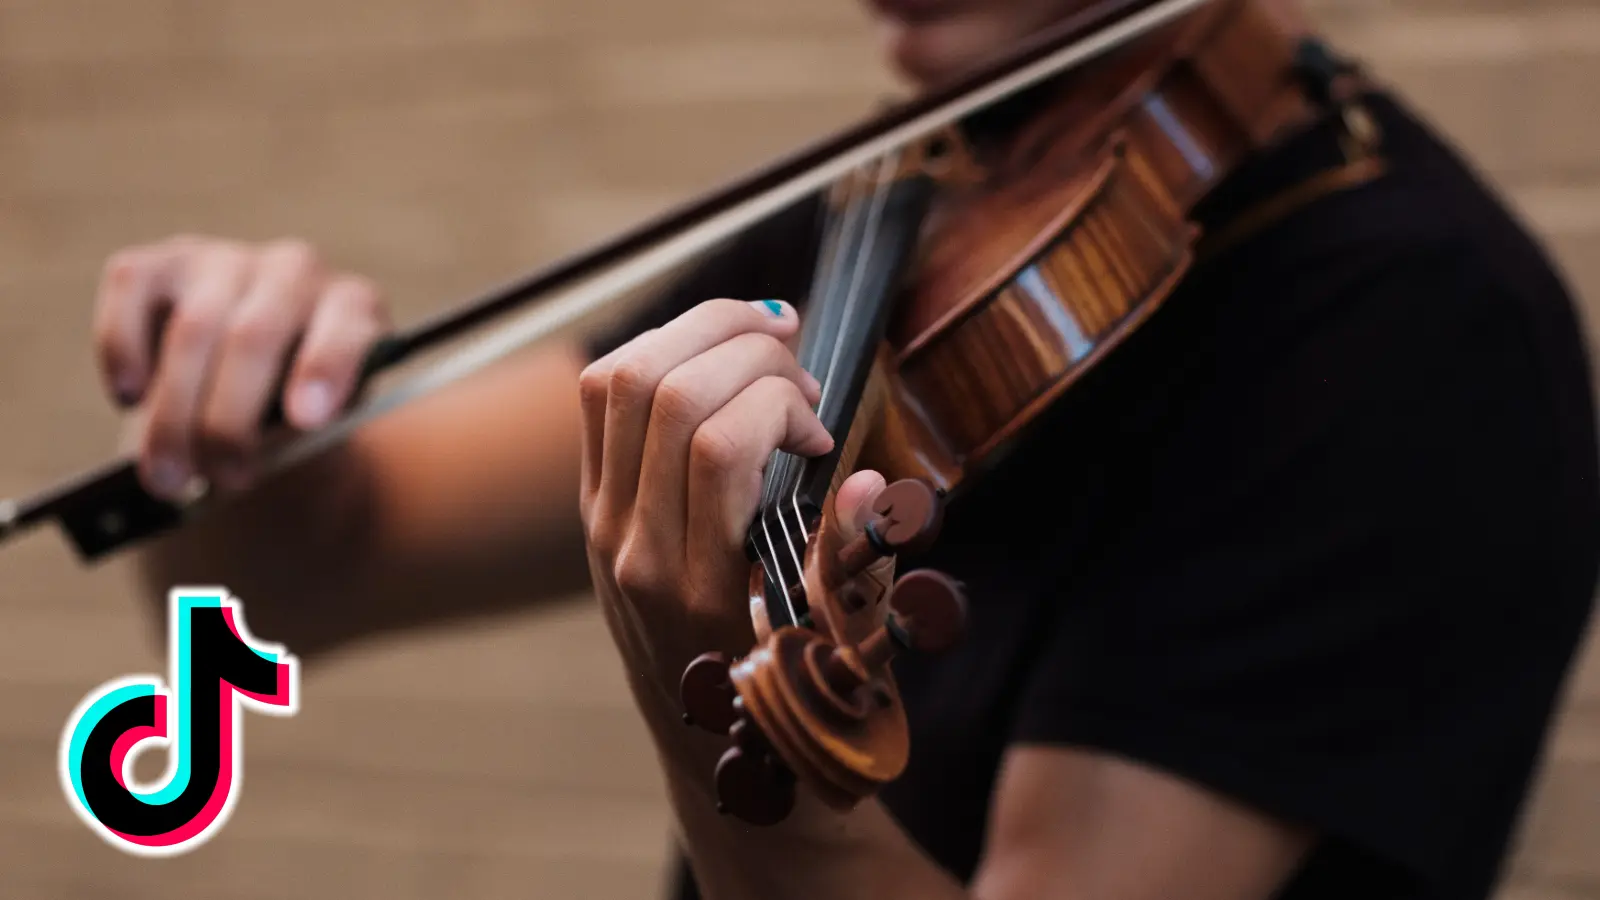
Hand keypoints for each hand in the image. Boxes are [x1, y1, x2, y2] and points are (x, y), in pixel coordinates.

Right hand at [93, 235, 389, 499]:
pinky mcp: (160, 263)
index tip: (306, 419)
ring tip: (168, 477)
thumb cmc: (294, 413)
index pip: (347, 330)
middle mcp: (295, 271)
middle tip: (223, 479)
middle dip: (229, 422)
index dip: (324, 370)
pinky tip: (130, 397)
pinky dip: (123, 350)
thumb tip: (235, 459)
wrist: (252, 385)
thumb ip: (297, 437)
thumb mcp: (317, 433)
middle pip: (254, 339)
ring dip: (173, 414)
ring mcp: (225, 260)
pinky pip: (130, 291)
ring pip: (193, 330)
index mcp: (354, 309)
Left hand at [577, 297, 888, 699]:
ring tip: (767, 342)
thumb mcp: (847, 644)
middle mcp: (635, 548)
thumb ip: (859, 560)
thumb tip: (869, 480)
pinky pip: (605, 395)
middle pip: (667, 390)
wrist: (713, 746)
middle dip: (749, 350)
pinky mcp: (594, 502)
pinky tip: (718, 357)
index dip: (781, 407)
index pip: (718, 446)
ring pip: (624, 377)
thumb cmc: (791, 696)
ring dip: (701, 332)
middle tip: (805, 379)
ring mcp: (604, 521)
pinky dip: (661, 349)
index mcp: (698, 589)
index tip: (825, 434)